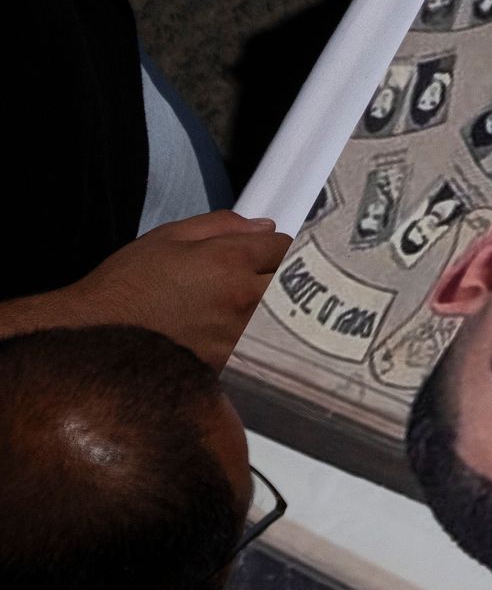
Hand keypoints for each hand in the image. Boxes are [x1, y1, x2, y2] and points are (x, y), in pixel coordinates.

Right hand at [0, 211, 288, 363]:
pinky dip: (264, 338)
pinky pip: (265, 346)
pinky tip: (249, 335)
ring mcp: (243, 334)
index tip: (273, 252)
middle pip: (296, 284)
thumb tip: (263, 227)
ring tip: (267, 307)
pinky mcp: (235, 363)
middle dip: (291, 277)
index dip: (280, 246)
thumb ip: (221, 226)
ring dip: (284, 309)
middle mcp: (244, 298)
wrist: (98, 337)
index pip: (284, 247)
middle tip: (277, 278)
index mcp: (230, 261)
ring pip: (288, 317)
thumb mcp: (168, 238)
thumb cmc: (127, 286)